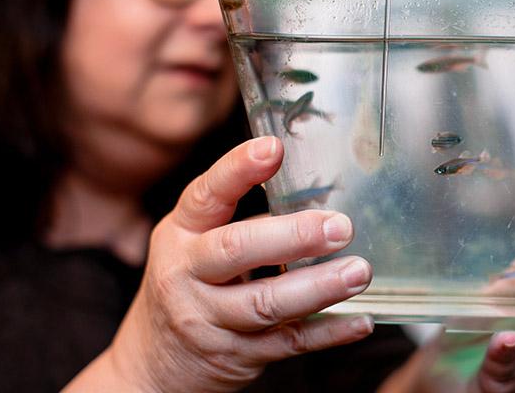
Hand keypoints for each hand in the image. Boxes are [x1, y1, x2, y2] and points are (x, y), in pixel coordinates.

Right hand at [84, 137, 373, 391]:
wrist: (154, 365)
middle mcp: (188, 276)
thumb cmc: (189, 286)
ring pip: (266, 303)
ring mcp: (209, 321)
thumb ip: (242, 221)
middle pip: (237, 251)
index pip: (206, 196)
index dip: (238, 170)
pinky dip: (328, 332)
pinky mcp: (237, 356)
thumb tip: (316, 197)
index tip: (274, 149)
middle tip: (340, 227)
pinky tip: (359, 320)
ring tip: (358, 272)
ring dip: (319, 287)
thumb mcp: (194, 245)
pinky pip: (288, 343)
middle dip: (293, 237)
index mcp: (180, 235)